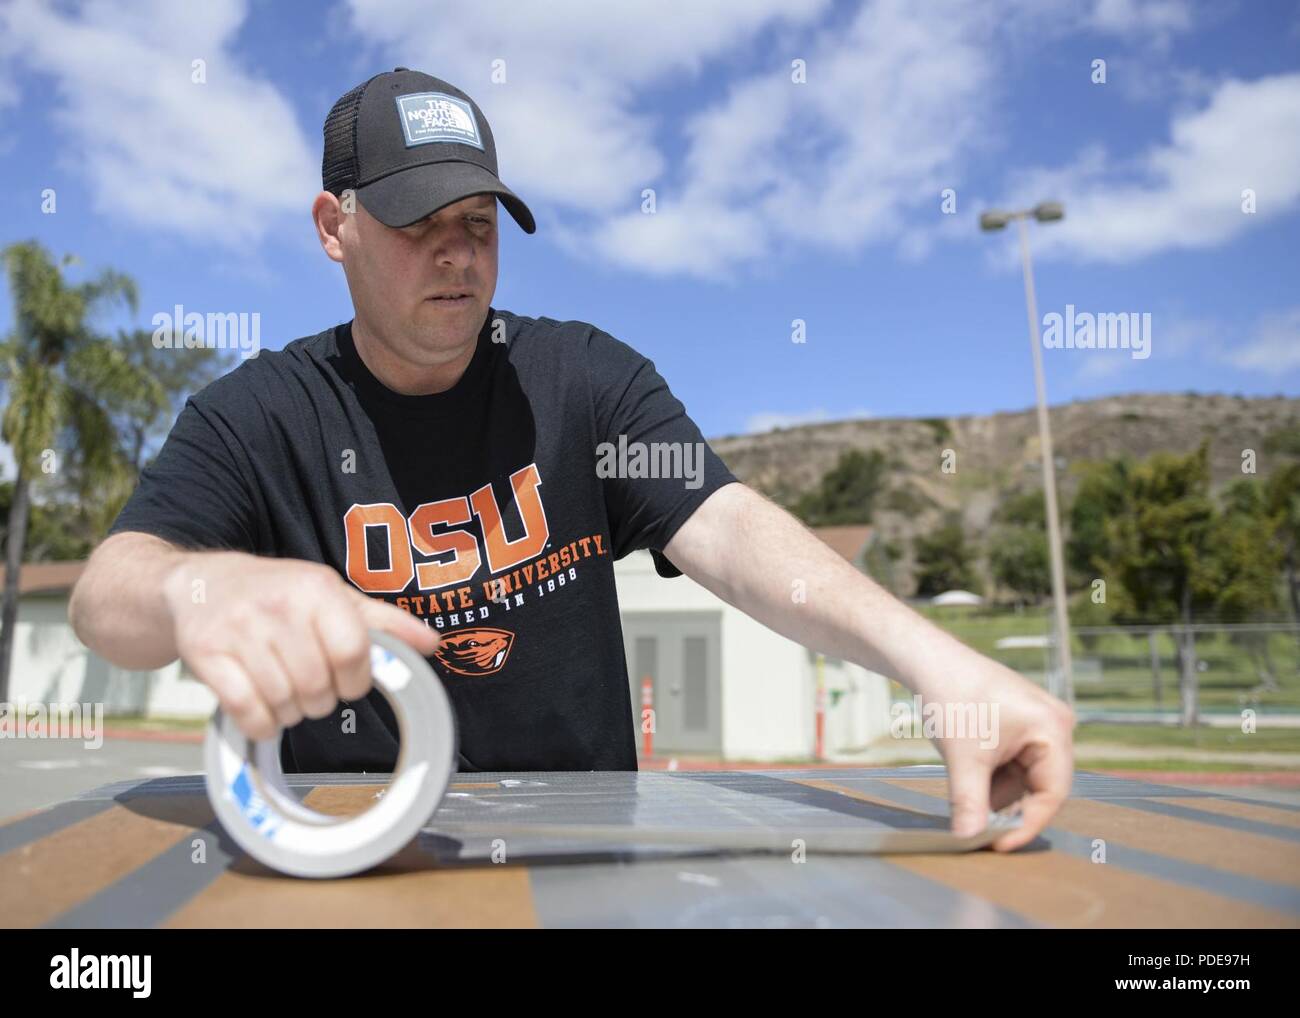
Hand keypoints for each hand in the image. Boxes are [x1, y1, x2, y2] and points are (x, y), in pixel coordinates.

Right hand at [162, 551, 439, 741]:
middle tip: (311, 688)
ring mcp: (237, 631)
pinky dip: (260, 724)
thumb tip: (431, 643)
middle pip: (317, 685)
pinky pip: (244, 710)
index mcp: (316, 588)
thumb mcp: (332, 596)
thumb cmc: (278, 593)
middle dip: (320, 700)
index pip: (352, 651)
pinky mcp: (204, 655)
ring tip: (285, 692)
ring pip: (282, 701)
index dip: (356, 680)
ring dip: (289, 712)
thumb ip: (383, 622)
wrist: (200, 584)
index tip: (348, 682)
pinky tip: (262, 712)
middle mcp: (277, 606)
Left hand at [917, 652, 1074, 850]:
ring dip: (994, 789)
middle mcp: (1054, 726)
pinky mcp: (1019, 724)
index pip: (1052, 793)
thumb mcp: (963, 758)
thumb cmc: (951, 697)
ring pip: (1022, 778)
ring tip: (963, 784)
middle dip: (1006, 805)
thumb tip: (968, 840)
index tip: (999, 846)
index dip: (1027, 824)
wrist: (927, 660)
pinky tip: (966, 769)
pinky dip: (990, 774)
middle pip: (1039, 786)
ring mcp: (1037, 724)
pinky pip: (1012, 763)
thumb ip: (970, 803)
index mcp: (1053, 729)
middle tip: (977, 825)